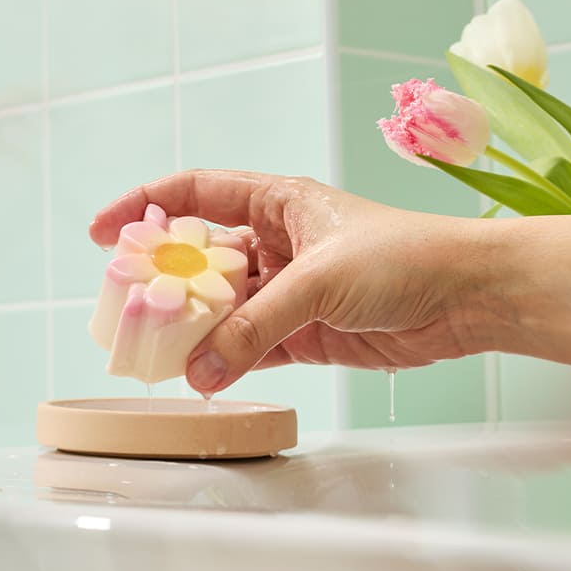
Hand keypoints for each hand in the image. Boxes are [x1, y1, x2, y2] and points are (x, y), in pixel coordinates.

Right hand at [89, 170, 480, 394]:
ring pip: (224, 310)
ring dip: (195, 331)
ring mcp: (288, 291)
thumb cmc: (403, 257)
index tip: (103, 233)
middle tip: (125, 309)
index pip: (196, 194)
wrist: (467, 299)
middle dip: (165, 283)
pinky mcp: (305, 333)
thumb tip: (200, 370)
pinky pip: (251, 347)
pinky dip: (228, 362)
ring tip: (156, 353)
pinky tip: (203, 376)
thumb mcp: (318, 280)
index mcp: (276, 203)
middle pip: (202, 260)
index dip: (145, 207)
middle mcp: (276, 244)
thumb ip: (256, 326)